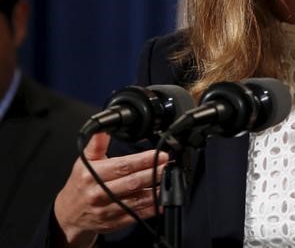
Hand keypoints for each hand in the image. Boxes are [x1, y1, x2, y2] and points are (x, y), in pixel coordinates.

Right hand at [53, 133, 168, 247]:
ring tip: (169, 180)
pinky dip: (151, 209)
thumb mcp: (85, 162)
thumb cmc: (81, 184)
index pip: (122, 166)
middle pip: (132, 183)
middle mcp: (99, 194)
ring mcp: (107, 210)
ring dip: (156, 191)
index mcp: (92, 176)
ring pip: (136, 200)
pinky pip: (136, 215)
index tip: (159, 154)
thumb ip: (96, 144)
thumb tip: (103, 128)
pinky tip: (162, 201)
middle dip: (153, 173)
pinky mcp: (114, 223)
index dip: (143, 160)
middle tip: (168, 165)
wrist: (69, 214)